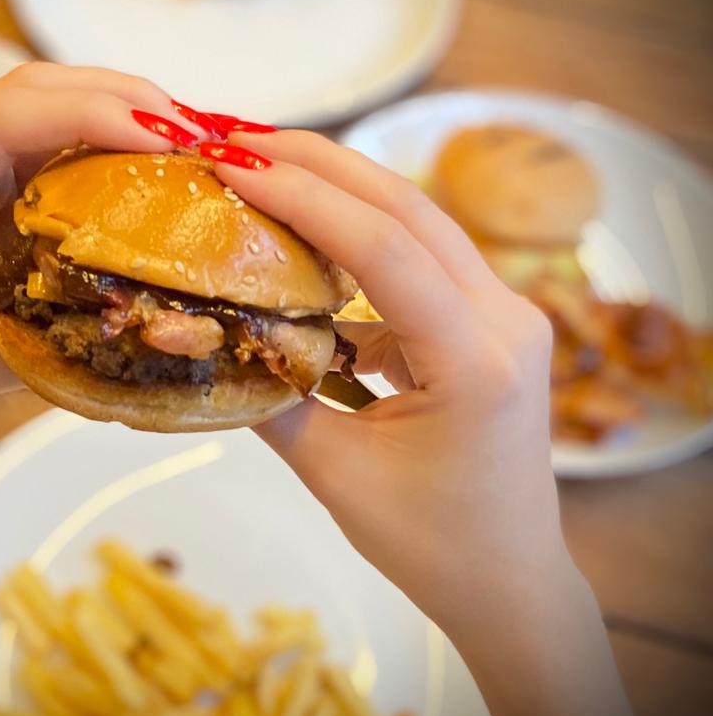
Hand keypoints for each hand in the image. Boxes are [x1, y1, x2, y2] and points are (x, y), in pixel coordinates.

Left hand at [0, 63, 204, 609]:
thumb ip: (61, 326)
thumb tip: (151, 309)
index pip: (8, 115)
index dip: (94, 112)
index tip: (167, 139)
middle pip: (30, 88)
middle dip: (119, 96)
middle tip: (196, 132)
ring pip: (39, 103)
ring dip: (114, 108)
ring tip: (184, 137)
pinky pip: (40, 140)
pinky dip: (97, 139)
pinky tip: (142, 160)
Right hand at [216, 129, 646, 715]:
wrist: (510, 581)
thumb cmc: (431, 546)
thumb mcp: (336, 476)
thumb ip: (271, 398)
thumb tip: (205, 338)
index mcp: (477, 359)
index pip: (383, 247)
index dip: (303, 197)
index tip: (232, 164)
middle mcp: (506, 318)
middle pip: (408, 209)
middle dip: (320, 163)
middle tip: (239, 135)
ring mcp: (507, 314)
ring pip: (418, 223)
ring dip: (342, 188)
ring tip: (266, 163)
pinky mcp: (491, 322)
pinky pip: (422, 260)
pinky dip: (361, 238)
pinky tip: (308, 233)